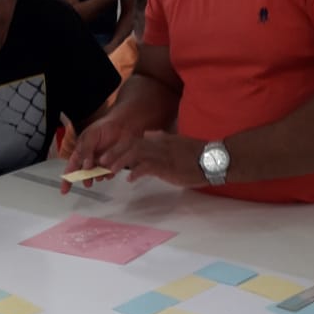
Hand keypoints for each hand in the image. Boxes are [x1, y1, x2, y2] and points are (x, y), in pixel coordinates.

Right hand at [64, 103, 139, 183]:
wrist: (123, 124)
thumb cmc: (104, 126)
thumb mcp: (89, 136)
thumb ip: (85, 150)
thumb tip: (84, 165)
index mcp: (81, 152)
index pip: (71, 168)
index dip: (67, 180)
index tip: (64, 191)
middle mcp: (90, 159)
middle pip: (84, 175)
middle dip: (86, 179)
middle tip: (88, 182)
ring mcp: (101, 163)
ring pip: (96, 175)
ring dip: (98, 176)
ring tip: (100, 172)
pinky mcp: (112, 164)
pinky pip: (109, 174)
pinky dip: (109, 174)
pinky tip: (110, 171)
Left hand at [65, 117, 204, 192]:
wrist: (214, 159)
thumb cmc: (197, 156)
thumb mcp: (176, 144)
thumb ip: (162, 139)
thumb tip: (150, 135)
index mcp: (160, 139)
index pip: (134, 140)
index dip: (118, 148)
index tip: (107, 155)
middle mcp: (158, 143)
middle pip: (130, 144)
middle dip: (113, 153)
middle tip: (100, 162)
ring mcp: (162, 154)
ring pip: (135, 153)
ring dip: (120, 161)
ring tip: (108, 170)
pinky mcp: (167, 165)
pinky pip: (147, 166)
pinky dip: (137, 171)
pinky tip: (130, 178)